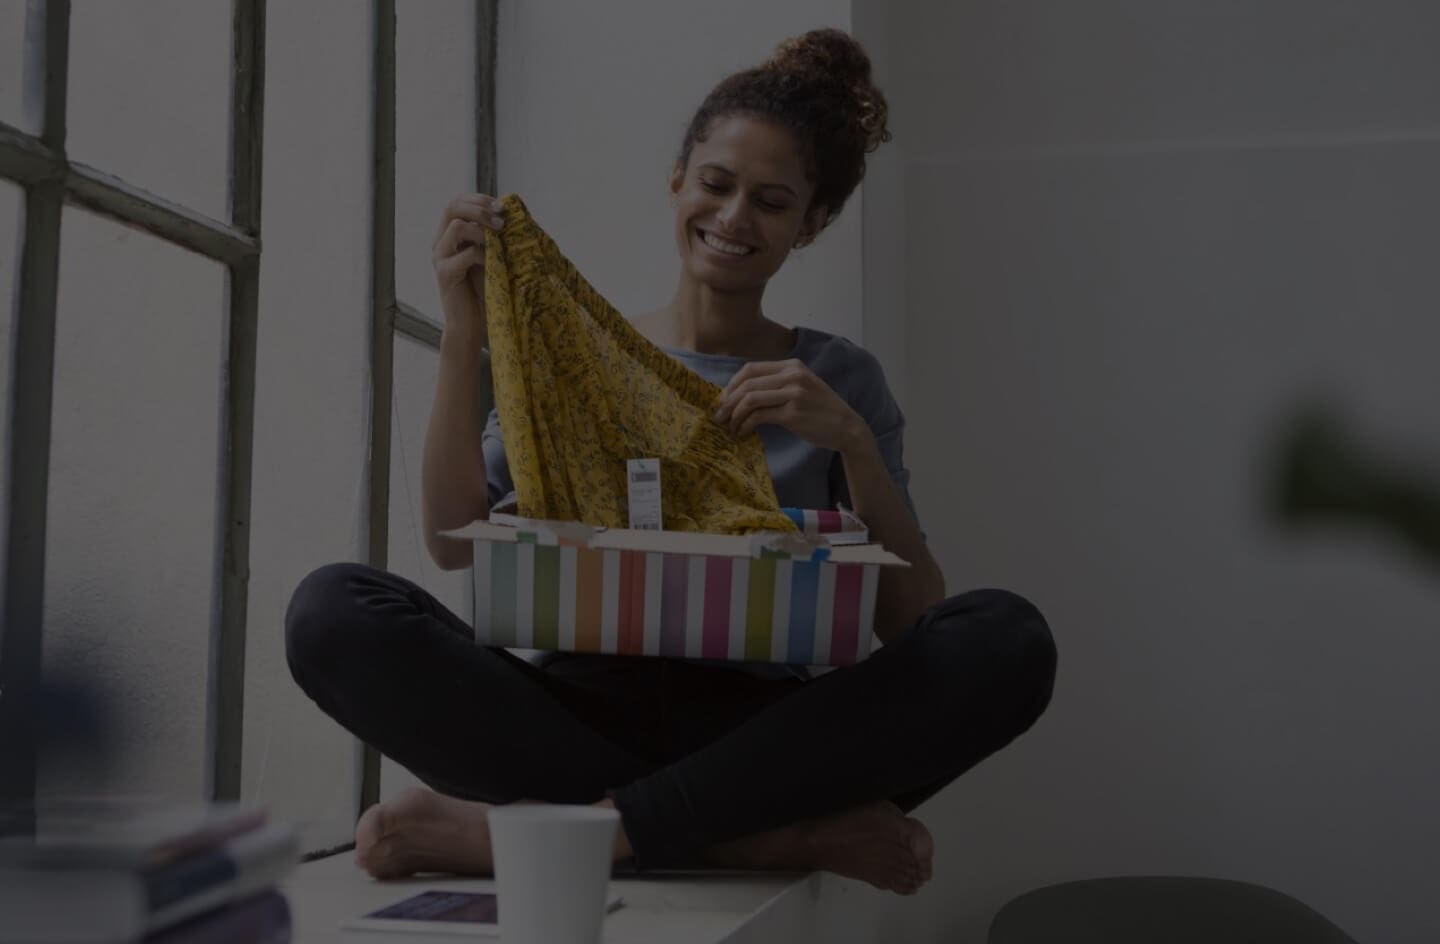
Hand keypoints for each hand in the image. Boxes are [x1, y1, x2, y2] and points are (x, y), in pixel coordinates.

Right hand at [431, 193, 504, 332]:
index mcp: (448, 235)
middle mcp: (439, 242)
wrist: (472, 324)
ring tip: (499, 240)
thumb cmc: (484, 290)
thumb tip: (508, 212)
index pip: (457, 202)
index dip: (479, 199)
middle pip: (451, 206)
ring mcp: (440, 258)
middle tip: (501, 219)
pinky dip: (484, 254)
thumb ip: (491, 235)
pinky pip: (466, 254)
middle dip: (480, 208)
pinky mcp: (445, 274)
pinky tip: (494, 264)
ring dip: (482, 229)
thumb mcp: (490, 255)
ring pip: (456, 226)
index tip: (502, 206)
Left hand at [714, 359, 867, 453]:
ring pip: (750, 399)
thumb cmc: (820, 410)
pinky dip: (745, 425)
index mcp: (792, 365)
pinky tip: (742, 432)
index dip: (731, 385)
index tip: (723, 400)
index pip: (750, 369)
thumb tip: (740, 394)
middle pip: (747, 384)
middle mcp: (793, 376)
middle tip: (719, 416)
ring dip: (734, 414)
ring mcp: (794, 393)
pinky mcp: (793, 414)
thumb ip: (777, 385)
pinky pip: (759, 416)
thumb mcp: (801, 387)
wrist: (846, 427)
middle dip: (727, 401)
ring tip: (729, 426)